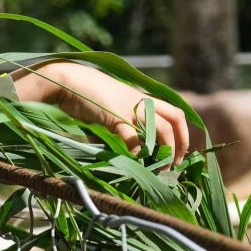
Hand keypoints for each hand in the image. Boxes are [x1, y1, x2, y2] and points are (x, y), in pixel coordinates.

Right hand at [13, 61, 189, 164]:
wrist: (68, 81)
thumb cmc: (86, 97)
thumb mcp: (111, 110)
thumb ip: (122, 129)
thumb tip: (127, 153)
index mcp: (143, 99)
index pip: (175, 113)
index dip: (183, 134)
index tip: (179, 153)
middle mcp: (141, 102)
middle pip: (175, 120)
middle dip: (180, 144)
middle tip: (175, 164)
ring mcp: (130, 108)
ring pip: (161, 129)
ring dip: (165, 152)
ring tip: (160, 169)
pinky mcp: (115, 116)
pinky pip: (133, 137)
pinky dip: (137, 151)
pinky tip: (135, 160)